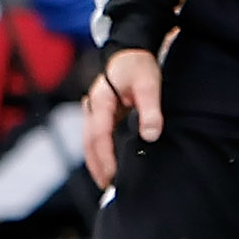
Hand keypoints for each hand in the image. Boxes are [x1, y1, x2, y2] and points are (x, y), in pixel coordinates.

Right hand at [83, 47, 162, 188]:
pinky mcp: (99, 112)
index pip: (99, 136)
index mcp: (101, 101)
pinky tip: (106, 162)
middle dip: (96, 166)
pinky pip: (94, 136)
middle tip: (107, 187)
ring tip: (105, 180)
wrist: (130, 50)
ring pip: (88, 141)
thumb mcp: (149, 84)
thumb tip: (150, 136)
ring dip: (95, 161)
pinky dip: (98, 151)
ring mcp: (93, 110)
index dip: (105, 158)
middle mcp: (92, 107)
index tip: (113, 176)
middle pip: (88, 142)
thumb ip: (150, 110)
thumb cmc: (139, 66)